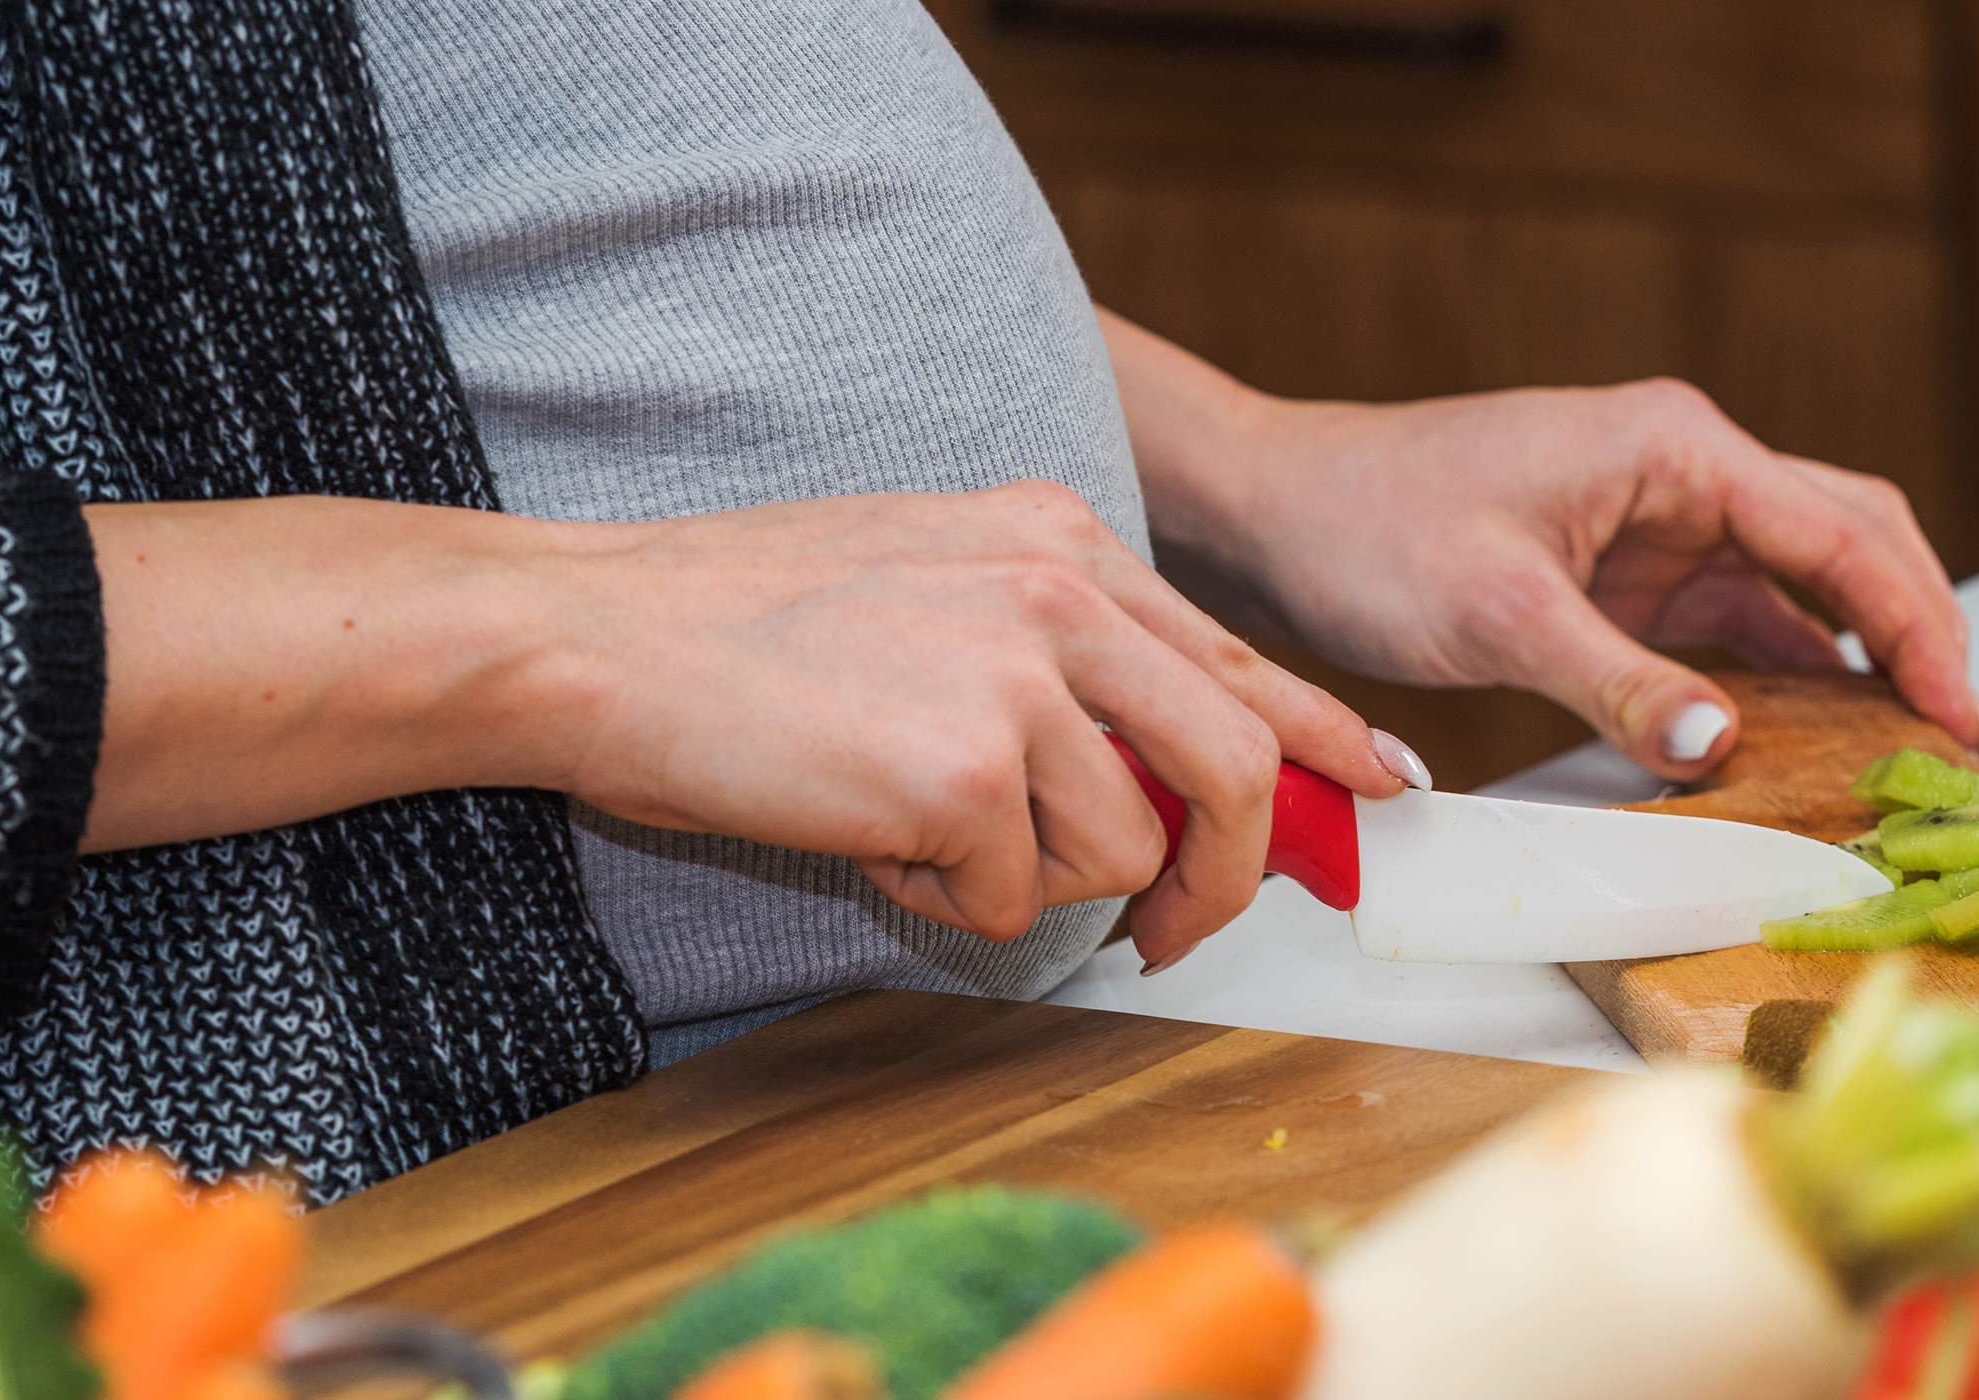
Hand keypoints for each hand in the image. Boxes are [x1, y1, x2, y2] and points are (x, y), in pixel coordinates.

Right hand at [547, 482, 1409, 960]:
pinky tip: (866, 839)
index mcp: (1062, 540)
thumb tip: (1168, 761)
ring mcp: (1019, 675)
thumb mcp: (936, 580)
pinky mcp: (965, 768)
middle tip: (1175, 938)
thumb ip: (1061, 646)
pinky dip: (945, 902)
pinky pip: (1015, 897)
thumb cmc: (741, 628)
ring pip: (1123, 850)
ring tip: (917, 832)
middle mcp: (1062, 591)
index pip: (1240, 654)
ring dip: (1030, 883)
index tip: (1379, 788)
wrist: (599, 636)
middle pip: (1238, 767)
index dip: (1323, 739)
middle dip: (1226, 879)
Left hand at [1109, 313, 1978, 780]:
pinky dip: (1790, 671)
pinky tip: (1816, 734)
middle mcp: (1687, 470)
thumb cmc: (1370, 528)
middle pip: (1852, 540)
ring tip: (1913, 746)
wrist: (1275, 509)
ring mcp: (1663, 518)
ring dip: (1864, 654)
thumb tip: (1725, 741)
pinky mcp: (1632, 570)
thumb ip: (1620, 680)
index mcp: (1678, 448)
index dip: (1916, 628)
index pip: (1841, 537)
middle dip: (1918, 631)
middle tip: (1959, 737)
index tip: (1958, 715)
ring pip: (1808, 581)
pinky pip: (1741, 618)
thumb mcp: (1501, 612)